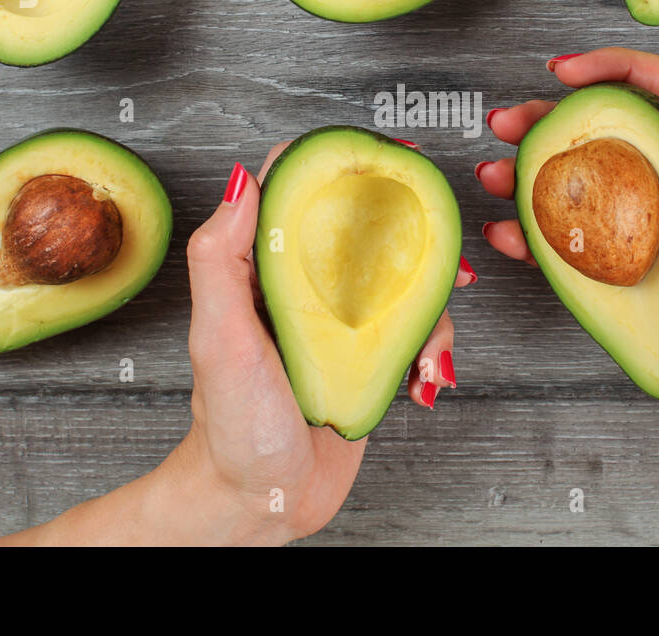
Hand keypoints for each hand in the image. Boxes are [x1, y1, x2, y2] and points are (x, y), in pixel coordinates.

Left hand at [0, 141, 470, 546]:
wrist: (258, 504)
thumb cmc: (230, 429)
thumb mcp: (218, 337)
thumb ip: (221, 257)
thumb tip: (243, 179)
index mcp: (261, 270)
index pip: (297, 190)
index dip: (338, 161)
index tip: (381, 155)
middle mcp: (301, 288)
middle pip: (363, 226)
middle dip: (410, 228)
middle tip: (441, 236)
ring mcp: (337, 324)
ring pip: (399, 281)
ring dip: (429, 306)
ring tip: (431, 347)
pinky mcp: (365, 359)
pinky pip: (411, 333)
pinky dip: (429, 351)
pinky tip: (425, 379)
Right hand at [480, 47, 658, 544]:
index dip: (616, 70)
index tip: (565, 72)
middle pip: (612, 135)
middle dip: (555, 120)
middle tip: (508, 124)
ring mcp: (652, 240)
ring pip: (582, 188)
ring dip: (534, 176)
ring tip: (494, 175)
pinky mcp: (628, 282)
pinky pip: (572, 249)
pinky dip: (534, 238)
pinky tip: (507, 235)